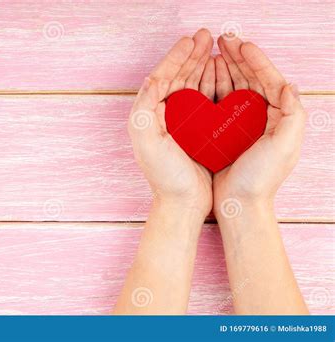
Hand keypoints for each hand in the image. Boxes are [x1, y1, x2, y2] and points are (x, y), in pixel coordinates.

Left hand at [128, 29, 213, 217]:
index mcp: (148, 114)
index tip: (193, 40)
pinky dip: (211, 84)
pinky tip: (221, 74)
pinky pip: (203, 100)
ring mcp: (179, 123)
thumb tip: (151, 78)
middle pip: (177, 77)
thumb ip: (145, 108)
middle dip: (191, 55)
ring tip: (215, 48)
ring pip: (191, 85)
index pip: (162, 76)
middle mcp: (161, 115)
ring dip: (202, 65)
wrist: (183, 203)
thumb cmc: (165, 176)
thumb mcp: (148, 141)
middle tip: (206, 36)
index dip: (177, 56)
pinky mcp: (195, 131)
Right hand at [213, 36, 306, 211]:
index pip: (269, 79)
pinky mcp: (226, 131)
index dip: (256, 59)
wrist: (238, 204)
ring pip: (235, 87)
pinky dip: (214, 86)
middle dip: (238, 57)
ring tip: (213, 52)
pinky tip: (205, 77)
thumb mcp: (284, 148)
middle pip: (251, 79)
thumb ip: (294, 115)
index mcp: (280, 117)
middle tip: (223, 40)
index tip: (240, 44)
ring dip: (225, 68)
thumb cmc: (260, 179)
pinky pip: (221, 102)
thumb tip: (290, 85)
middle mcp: (263, 117)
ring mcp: (243, 123)